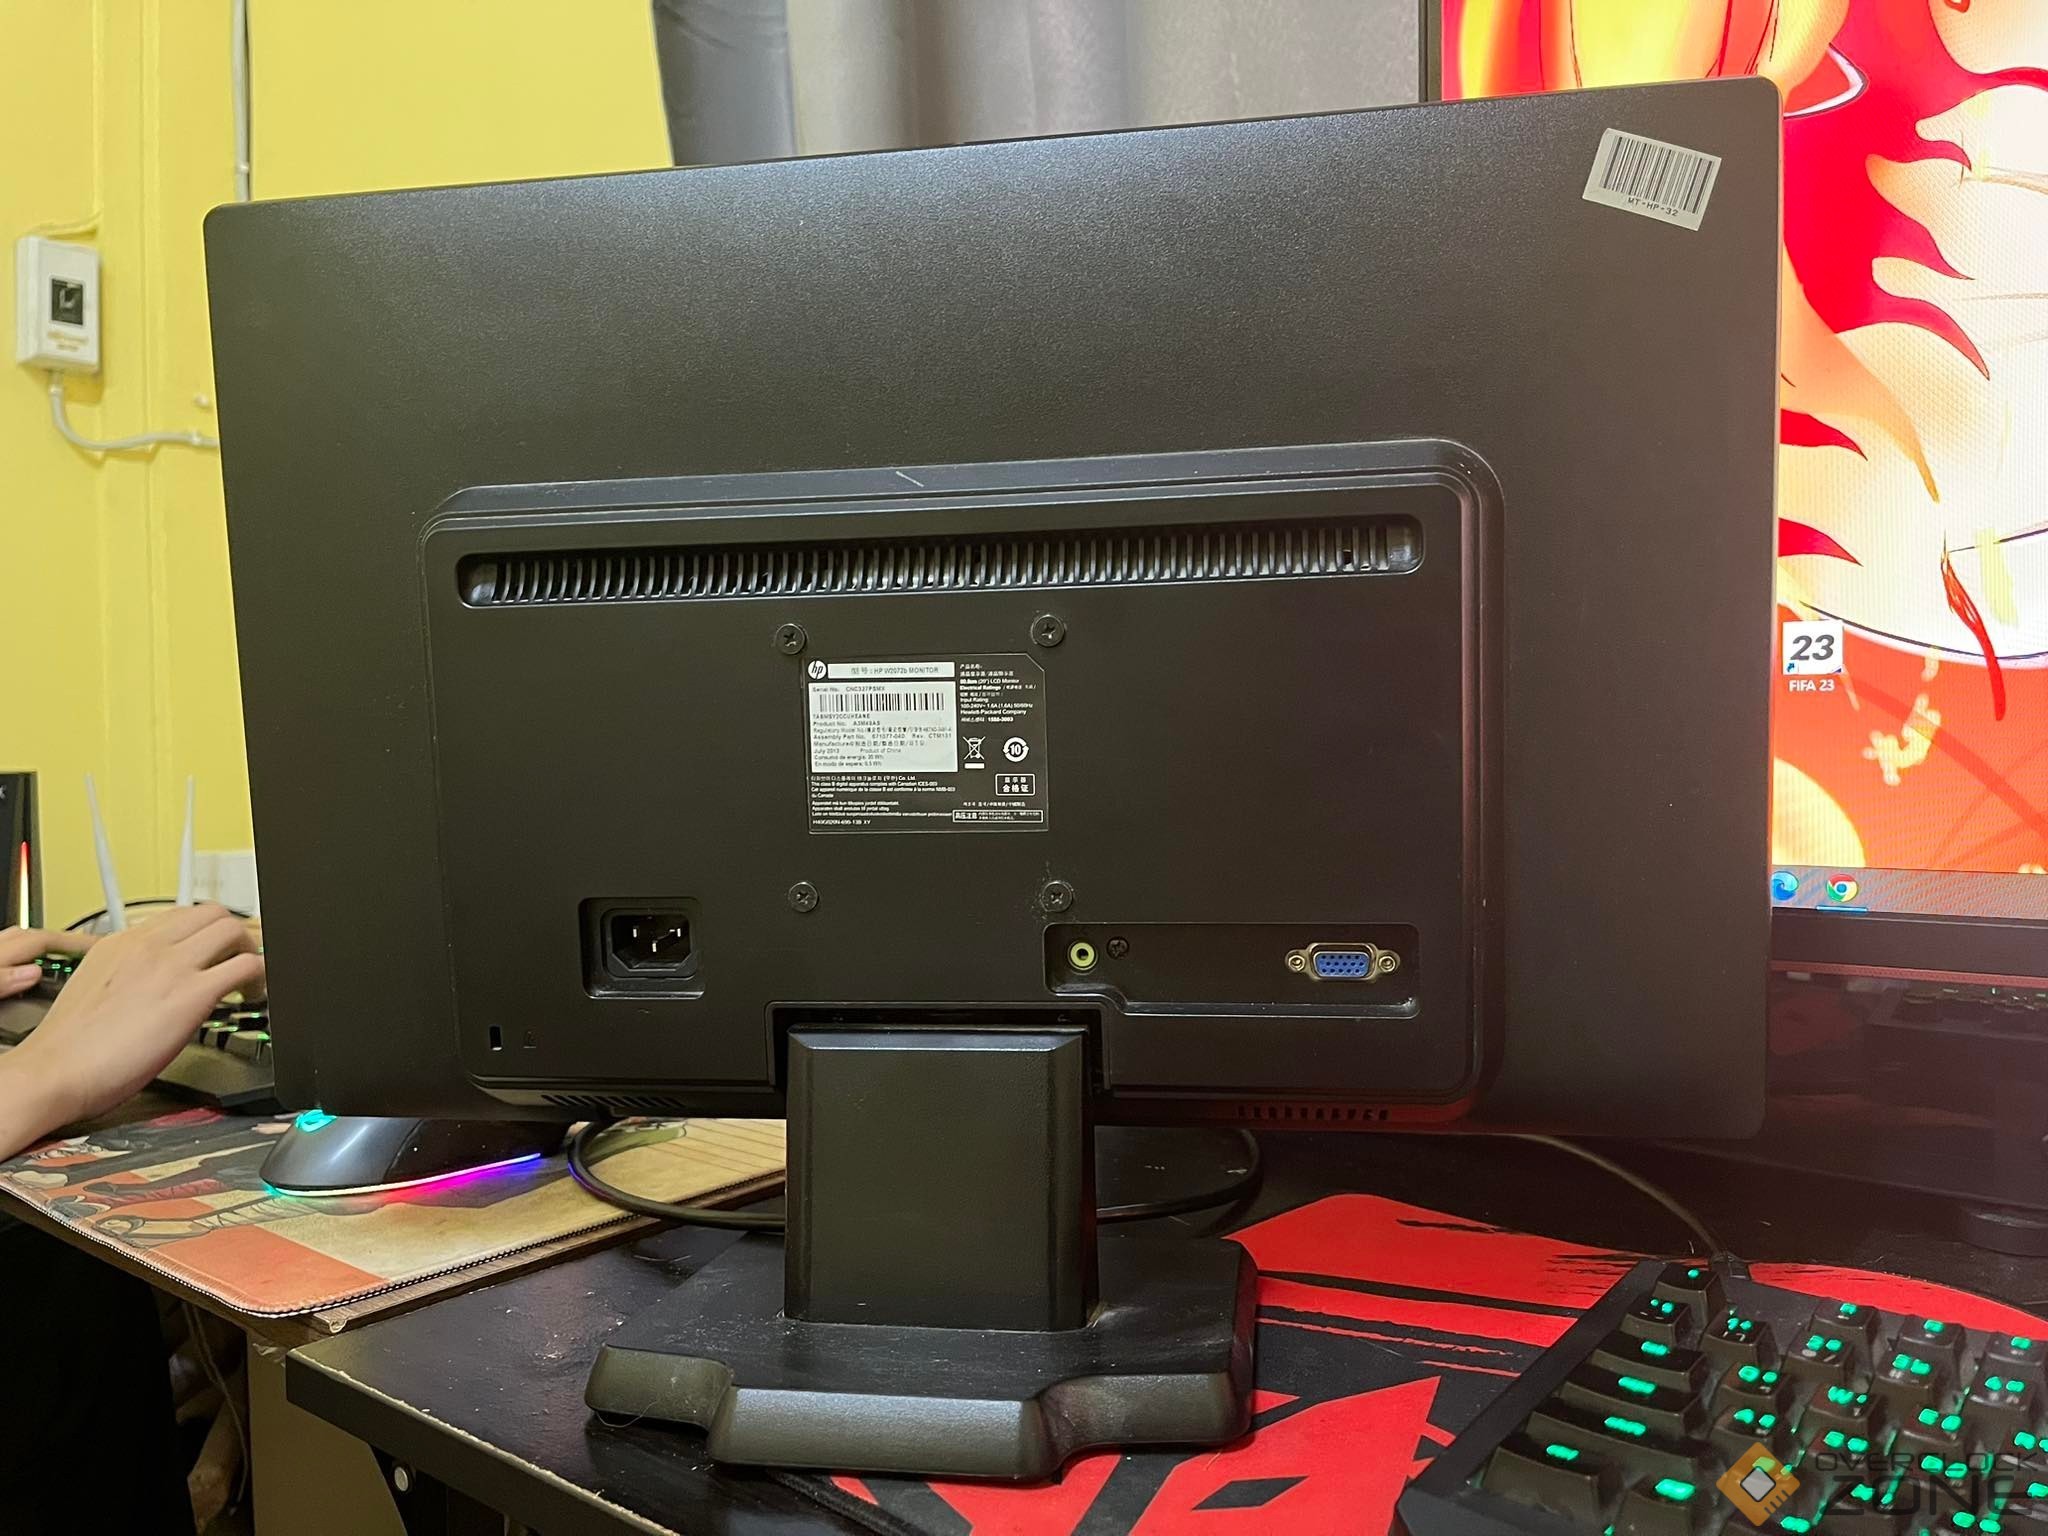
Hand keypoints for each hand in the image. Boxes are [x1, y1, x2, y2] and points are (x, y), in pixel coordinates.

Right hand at [0, 905, 263, 1156]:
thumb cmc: (69, 1045)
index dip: (205, 932)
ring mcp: (172, 966)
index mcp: (120, 942)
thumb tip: (150, 982)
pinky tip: (253, 996)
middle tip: (238, 961)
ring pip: (234, 931)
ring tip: (249, 982)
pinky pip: (246, 967)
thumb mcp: (94, 987)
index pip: (179, 916)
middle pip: (213, 913)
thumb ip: (127, 973)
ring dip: (250, 952)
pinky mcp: (192, 995)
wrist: (55, 1070)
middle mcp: (148, 946)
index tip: (214, 949)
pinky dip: (260, 978)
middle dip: (234, 935)